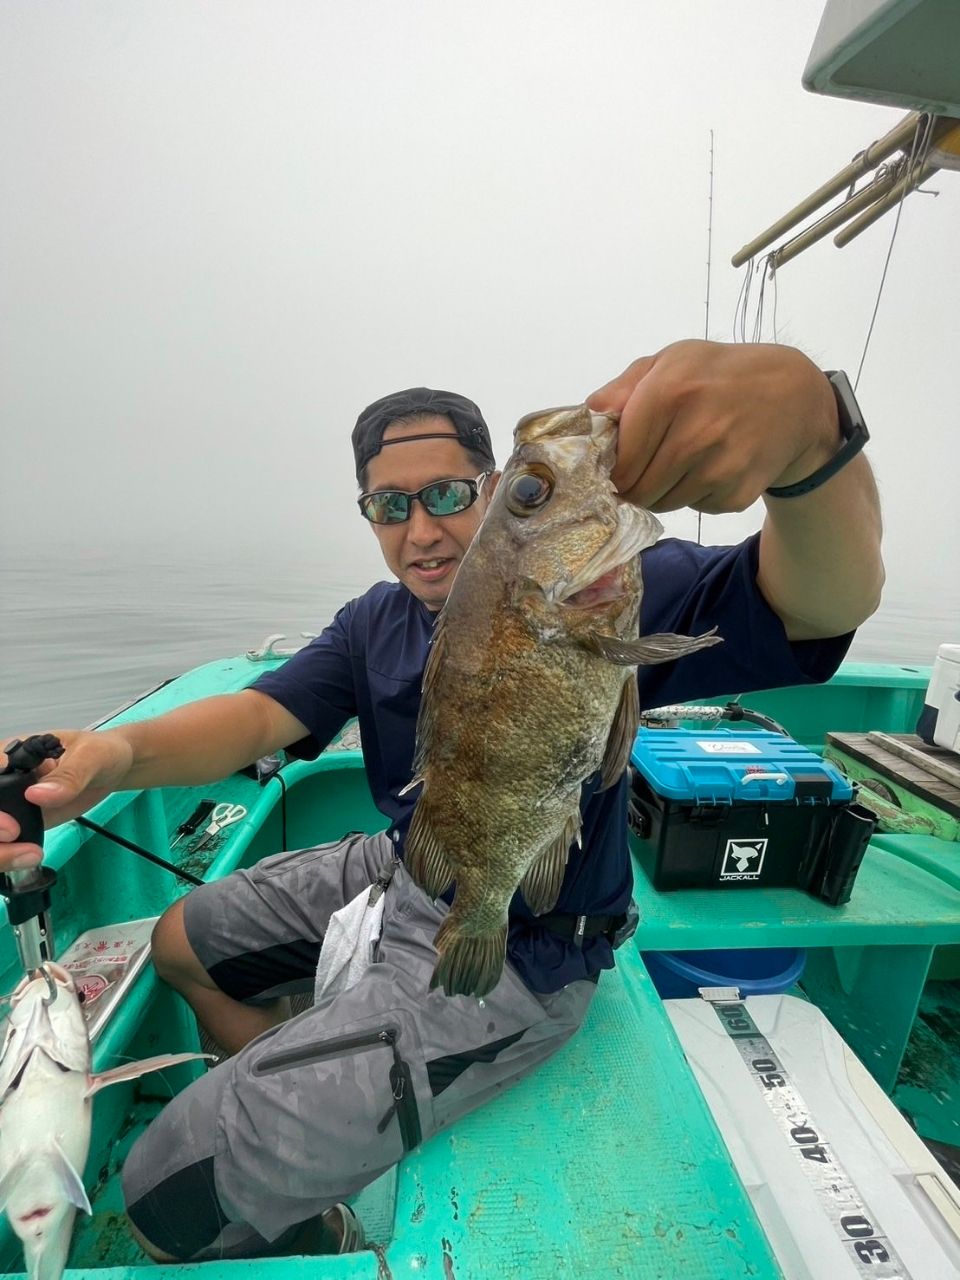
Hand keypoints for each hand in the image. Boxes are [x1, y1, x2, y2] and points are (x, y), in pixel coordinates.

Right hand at [0, 730, 132, 869]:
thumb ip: (68, 776)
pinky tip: (26, 859)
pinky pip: (4, 844)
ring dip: (0, 852)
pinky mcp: (20, 823)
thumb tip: (37, 794)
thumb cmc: (100, 753)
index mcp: (11, 754)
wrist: (113, 769)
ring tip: (29, 856)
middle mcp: (4, 780)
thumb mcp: (91, 758)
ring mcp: (10, 804)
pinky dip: (8, 856)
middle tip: (17, 839)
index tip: (11, 826)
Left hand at [586, 340, 839, 513]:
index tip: (616, 463)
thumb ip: (624, 388)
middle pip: (639, 489)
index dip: (612, 468)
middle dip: (634, 484)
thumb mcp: (673, 361)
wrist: (793, 397)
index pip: (620, 460)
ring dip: (662, 491)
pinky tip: (710, 467)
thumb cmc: (719, 375)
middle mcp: (696, 433)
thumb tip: (589, 415)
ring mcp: (720, 467)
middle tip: (644, 467)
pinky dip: (695, 495)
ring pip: (664, 503)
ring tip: (680, 461)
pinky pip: (696, 507)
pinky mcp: (739, 492)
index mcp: (670, 393)